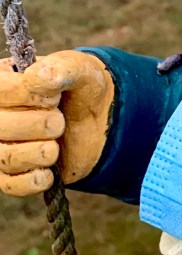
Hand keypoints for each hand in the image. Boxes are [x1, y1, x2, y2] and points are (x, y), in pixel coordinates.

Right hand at [0, 51, 114, 195]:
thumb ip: (62, 69)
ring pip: (6, 157)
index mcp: (3, 82)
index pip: (1, 91)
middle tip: (59, 121)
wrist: (99, 119)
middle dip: (39, 125)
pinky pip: (13, 185)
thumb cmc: (81, 88)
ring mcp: (2, 146)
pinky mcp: (13, 174)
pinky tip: (51, 171)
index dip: (29, 96)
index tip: (55, 97)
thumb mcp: (79, 70)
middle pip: (0, 127)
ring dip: (40, 152)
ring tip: (56, 144)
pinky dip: (36, 180)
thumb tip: (38, 79)